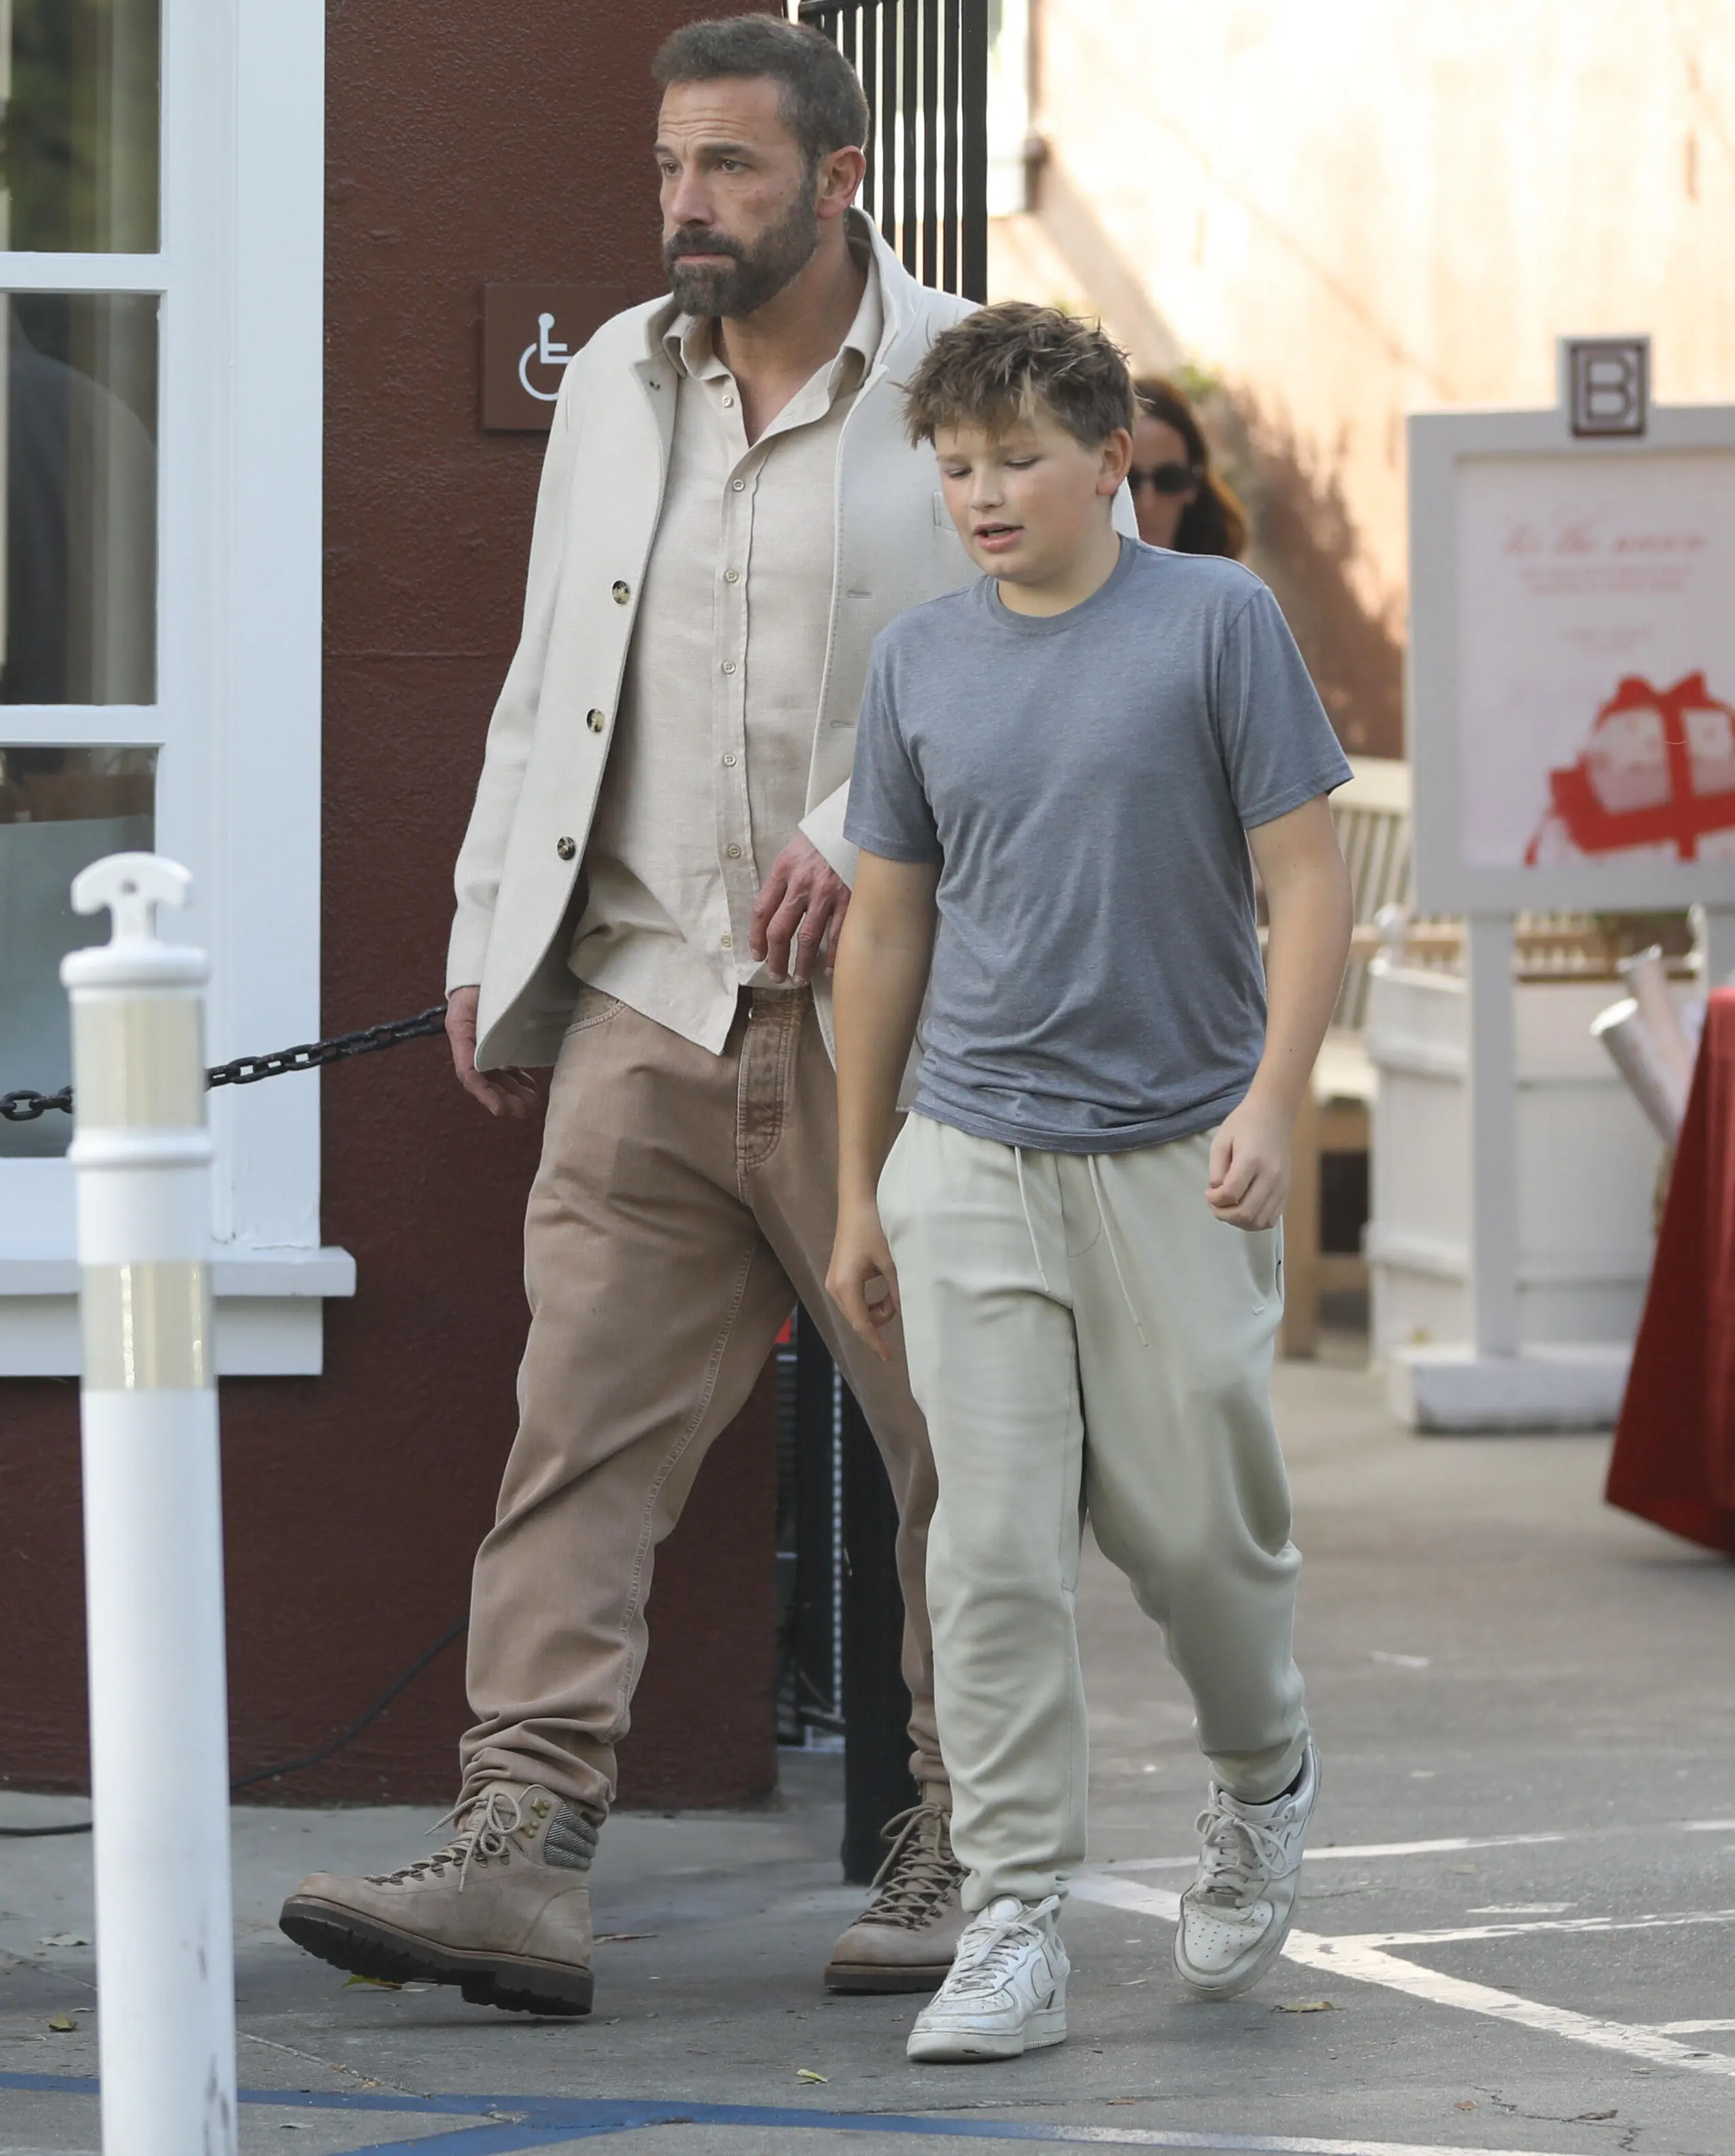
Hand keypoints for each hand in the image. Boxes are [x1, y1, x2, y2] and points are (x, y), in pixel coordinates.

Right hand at [446, 984, 539, 1120]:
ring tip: (531, 1104)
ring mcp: (483, 1040)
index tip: (501, 1110)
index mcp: (460, 1031)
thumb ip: (491, 1022)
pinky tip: (529, 1087)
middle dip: (504, 1097)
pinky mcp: (497, 1037)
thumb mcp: (485, 995)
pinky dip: (517, 1076)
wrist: (486, 961)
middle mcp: (469, 1040)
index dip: (485, 1094)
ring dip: (512, 1091)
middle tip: (524, 1111)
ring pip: (496, 1073)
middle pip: (484, 1078)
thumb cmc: (485, 975)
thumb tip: (504, 1053)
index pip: (469, 1073)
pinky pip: (505, 1062)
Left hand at [750, 833, 849, 986]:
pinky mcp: (850, 898)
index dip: (756, 937)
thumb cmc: (826, 836)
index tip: (757, 954)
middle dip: (776, 959)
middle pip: (780, 930)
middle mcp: (801, 883)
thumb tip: (777, 909)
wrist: (859, 818)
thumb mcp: (797, 849)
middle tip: (776, 976)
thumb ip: (786, 878)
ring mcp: (826, 893)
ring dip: (801, 964)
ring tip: (800, 979)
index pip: (761, 910)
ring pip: (807, 938)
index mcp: (784, 870)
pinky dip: (832, 956)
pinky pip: (837, 934)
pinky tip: (829, 969)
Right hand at [826, 1197, 900, 1362]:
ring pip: (859, 1310)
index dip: (876, 1342)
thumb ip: (898, 1289)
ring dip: (879, 1307)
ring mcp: (835, 1282)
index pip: (862, 1324)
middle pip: (859, 1320)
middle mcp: (835, 1287)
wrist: (857, 1202)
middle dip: (881, 1318)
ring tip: (894, 1287)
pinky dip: (872, 1299)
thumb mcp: (890, 1261)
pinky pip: (857, 1300)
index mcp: (845, 1286)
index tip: (889, 1357)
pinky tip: (885, 1285)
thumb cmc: (873, 1228)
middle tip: (901, 1301)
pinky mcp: (840, 1276)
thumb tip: (907, 1312)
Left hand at [1206, 1093, 1291, 1230]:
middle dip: (1224, 1214)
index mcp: (1252, 1160)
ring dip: (1239, 1222)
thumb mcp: (1221, 1142)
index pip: (1231, 1193)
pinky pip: (1271, 1219)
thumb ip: (1216, 1170)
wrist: (1273, 1116)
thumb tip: (1217, 1194)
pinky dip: (1254, 1221)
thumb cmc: (1243, 1125)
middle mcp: (1271, 1175)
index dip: (1214, 1200)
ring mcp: (1282, 1185)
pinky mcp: (1286, 1191)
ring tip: (1229, 1208)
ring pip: (1260, 1221)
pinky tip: (1243, 1209)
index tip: (1208, 1193)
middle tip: (1215, 1204)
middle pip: (1246, 1212)